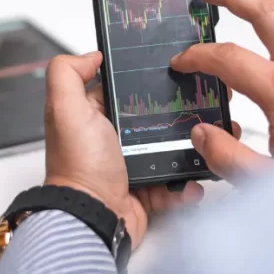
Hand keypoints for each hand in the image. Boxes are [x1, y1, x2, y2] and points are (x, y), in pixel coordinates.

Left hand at [43, 52, 203, 248]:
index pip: (125, 89)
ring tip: (208, 141)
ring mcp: (132, 166)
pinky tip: (194, 178)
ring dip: (191, 147)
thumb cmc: (79, 166)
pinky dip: (187, 183)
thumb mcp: (64, 110)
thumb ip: (68, 74)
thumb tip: (92, 55)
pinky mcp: (148, 191)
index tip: (175, 71)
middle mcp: (113, 140)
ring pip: (171, 149)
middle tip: (203, 107)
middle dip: (179, 113)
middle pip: (155, 117)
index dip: (145, 79)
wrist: (93, 218)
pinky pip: (175, 183)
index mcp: (94, 117)